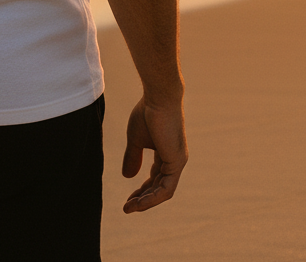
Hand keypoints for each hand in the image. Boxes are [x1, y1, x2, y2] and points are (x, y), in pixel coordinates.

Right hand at [121, 96, 187, 212]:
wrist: (158, 97)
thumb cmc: (147, 112)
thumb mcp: (135, 139)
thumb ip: (133, 157)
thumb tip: (128, 177)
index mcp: (166, 152)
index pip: (155, 177)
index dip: (142, 188)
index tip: (128, 198)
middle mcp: (174, 159)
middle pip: (159, 186)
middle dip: (143, 198)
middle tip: (127, 207)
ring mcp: (177, 162)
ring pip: (163, 191)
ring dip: (146, 202)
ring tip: (130, 208)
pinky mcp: (177, 162)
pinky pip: (166, 189)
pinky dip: (152, 198)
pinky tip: (139, 203)